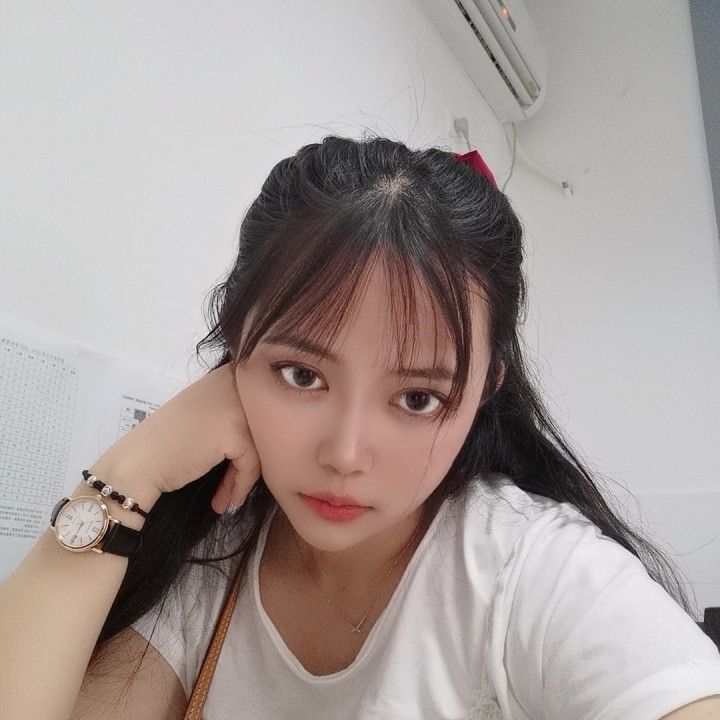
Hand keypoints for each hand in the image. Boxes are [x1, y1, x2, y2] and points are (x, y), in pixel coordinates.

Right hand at [93, 364, 260, 513]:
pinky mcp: (233, 432)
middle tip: (235, 484)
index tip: (242, 461)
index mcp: (226, 373)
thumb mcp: (205, 414)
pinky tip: (228, 500)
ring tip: (228, 496)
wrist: (137, 465)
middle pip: (263, 426)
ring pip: (260, 446)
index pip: (261, 404)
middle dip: (251, 459)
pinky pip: (251, 464)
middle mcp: (232, 383)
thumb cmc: (169, 444)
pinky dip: (241, 485)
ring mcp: (233, 406)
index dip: (256, 435)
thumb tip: (269, 432)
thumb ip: (233, 411)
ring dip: (245, 476)